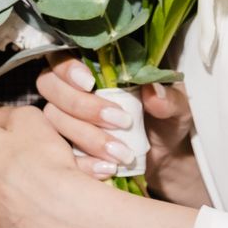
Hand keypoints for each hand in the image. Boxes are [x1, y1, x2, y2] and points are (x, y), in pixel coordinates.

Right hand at [35, 62, 210, 208]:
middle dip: (82, 105)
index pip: (63, 57)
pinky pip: (60, 153)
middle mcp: (74, 90)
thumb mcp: (176, 108)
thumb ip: (167, 99)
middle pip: (51, 87)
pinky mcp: (68, 148)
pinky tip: (108, 170)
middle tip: (120, 121)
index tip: (89, 83)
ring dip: (87, 137)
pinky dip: (83, 162)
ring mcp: (67, 119)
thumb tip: (154, 92)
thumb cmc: (167, 121)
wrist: (167, 158)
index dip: (68, 68)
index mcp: (97, 68)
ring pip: (55, 120)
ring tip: (122, 153)